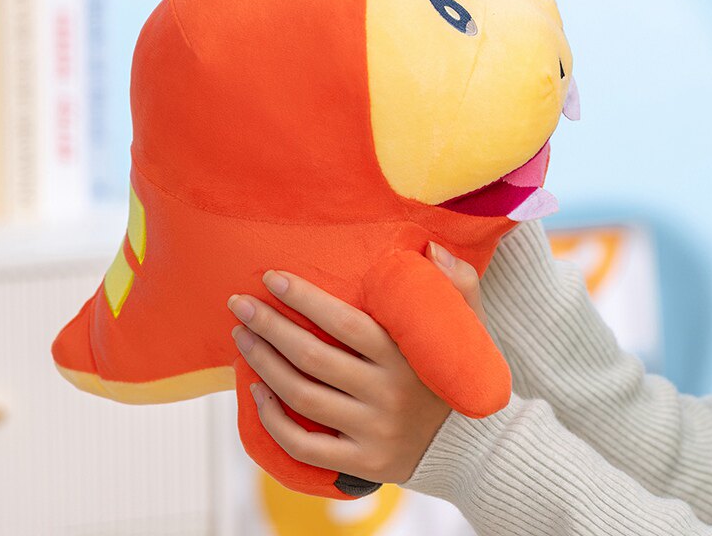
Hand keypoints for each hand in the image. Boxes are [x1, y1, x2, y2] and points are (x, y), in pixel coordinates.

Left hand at [227, 241, 488, 483]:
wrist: (472, 443)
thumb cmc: (457, 369)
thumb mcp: (470, 322)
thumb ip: (457, 281)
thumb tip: (433, 248)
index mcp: (407, 354)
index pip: (345, 323)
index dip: (304, 299)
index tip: (271, 278)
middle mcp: (388, 393)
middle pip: (313, 358)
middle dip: (269, 328)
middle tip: (239, 304)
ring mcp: (374, 431)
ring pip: (303, 398)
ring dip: (264, 365)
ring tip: (241, 339)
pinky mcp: (363, 463)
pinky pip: (306, 447)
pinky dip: (275, 421)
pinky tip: (257, 393)